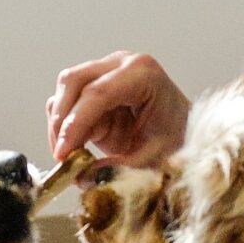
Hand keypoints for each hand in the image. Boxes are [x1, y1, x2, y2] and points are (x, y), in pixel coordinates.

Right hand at [46, 51, 191, 166]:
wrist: (181, 129)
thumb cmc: (175, 138)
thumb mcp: (153, 157)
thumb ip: (120, 168)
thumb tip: (82, 178)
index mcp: (143, 73)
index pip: (98, 93)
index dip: (75, 124)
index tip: (63, 154)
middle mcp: (120, 64)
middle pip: (73, 82)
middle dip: (62, 123)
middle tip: (62, 158)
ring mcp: (104, 70)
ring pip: (64, 92)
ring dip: (62, 126)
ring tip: (75, 157)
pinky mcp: (91, 85)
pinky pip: (65, 103)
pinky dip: (66, 128)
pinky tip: (78, 148)